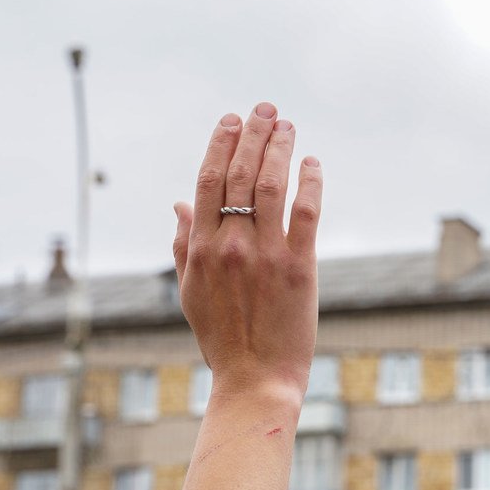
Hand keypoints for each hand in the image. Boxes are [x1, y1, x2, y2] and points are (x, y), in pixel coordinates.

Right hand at [171, 102, 322, 397]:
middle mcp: (231, 246)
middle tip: (265, 109)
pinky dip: (310, 182)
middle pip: (239, 174)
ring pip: (270, 186)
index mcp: (201, 250)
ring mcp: (266, 255)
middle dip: (252, 135)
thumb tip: (177, 205)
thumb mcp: (190, 293)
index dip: (219, 144)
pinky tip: (312, 162)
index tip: (231, 119)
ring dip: (279, 149)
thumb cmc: (223, 339)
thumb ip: (183, 245)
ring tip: (287, 126)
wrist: (257, 379)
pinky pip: (307, 213)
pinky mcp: (300, 267)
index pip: (207, 182)